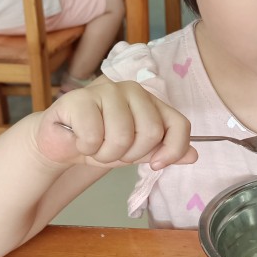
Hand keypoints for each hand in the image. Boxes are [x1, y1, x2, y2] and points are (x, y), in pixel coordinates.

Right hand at [34, 78, 197, 168]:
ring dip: (105, 154)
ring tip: (95, 145)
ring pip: (121, 137)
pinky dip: (86, 148)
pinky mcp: (80, 99)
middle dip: (130, 154)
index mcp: (152, 102)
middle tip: (113, 150)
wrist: (62, 143)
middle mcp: (133, 91)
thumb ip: (165, 150)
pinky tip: (79, 139)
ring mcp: (107, 91)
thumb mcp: (138, 151)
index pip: (179, 124)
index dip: (172, 150)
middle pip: (150, 133)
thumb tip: (194, 155)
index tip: (155, 165)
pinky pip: (93, 136)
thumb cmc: (102, 142)